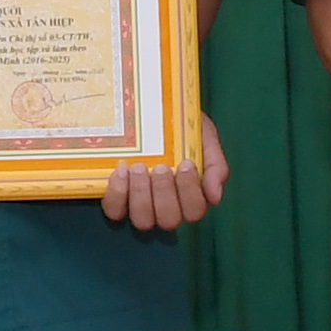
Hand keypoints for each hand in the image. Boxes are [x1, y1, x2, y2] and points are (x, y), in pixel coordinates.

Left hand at [100, 121, 232, 233]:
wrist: (153, 110)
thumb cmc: (183, 128)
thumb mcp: (205, 138)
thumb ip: (215, 165)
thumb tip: (214, 197)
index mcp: (191, 197)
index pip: (194, 212)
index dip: (189, 192)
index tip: (186, 164)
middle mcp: (167, 208)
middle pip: (168, 220)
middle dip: (164, 193)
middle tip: (160, 166)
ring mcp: (140, 206)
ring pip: (142, 220)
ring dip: (141, 194)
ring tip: (139, 167)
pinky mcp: (118, 199)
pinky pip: (115, 210)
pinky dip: (118, 193)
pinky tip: (121, 170)